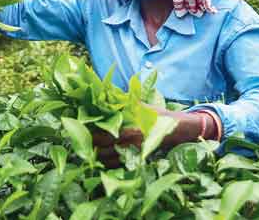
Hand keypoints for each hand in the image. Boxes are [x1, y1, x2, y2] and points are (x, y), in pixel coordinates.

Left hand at [91, 107, 218, 167]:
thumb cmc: (159, 116)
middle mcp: (132, 146)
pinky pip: (118, 166)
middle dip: (90, 146)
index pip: (106, 136)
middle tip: (79, 140)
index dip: (92, 135)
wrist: (179, 131)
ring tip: (87, 149)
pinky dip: (107, 163)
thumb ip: (125, 101)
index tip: (81, 129)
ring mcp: (134, 155)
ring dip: (96, 156)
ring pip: (109, 161)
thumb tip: (106, 92)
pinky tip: (101, 157)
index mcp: (132, 131)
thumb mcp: (143, 105)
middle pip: (103, 150)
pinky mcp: (137, 161)